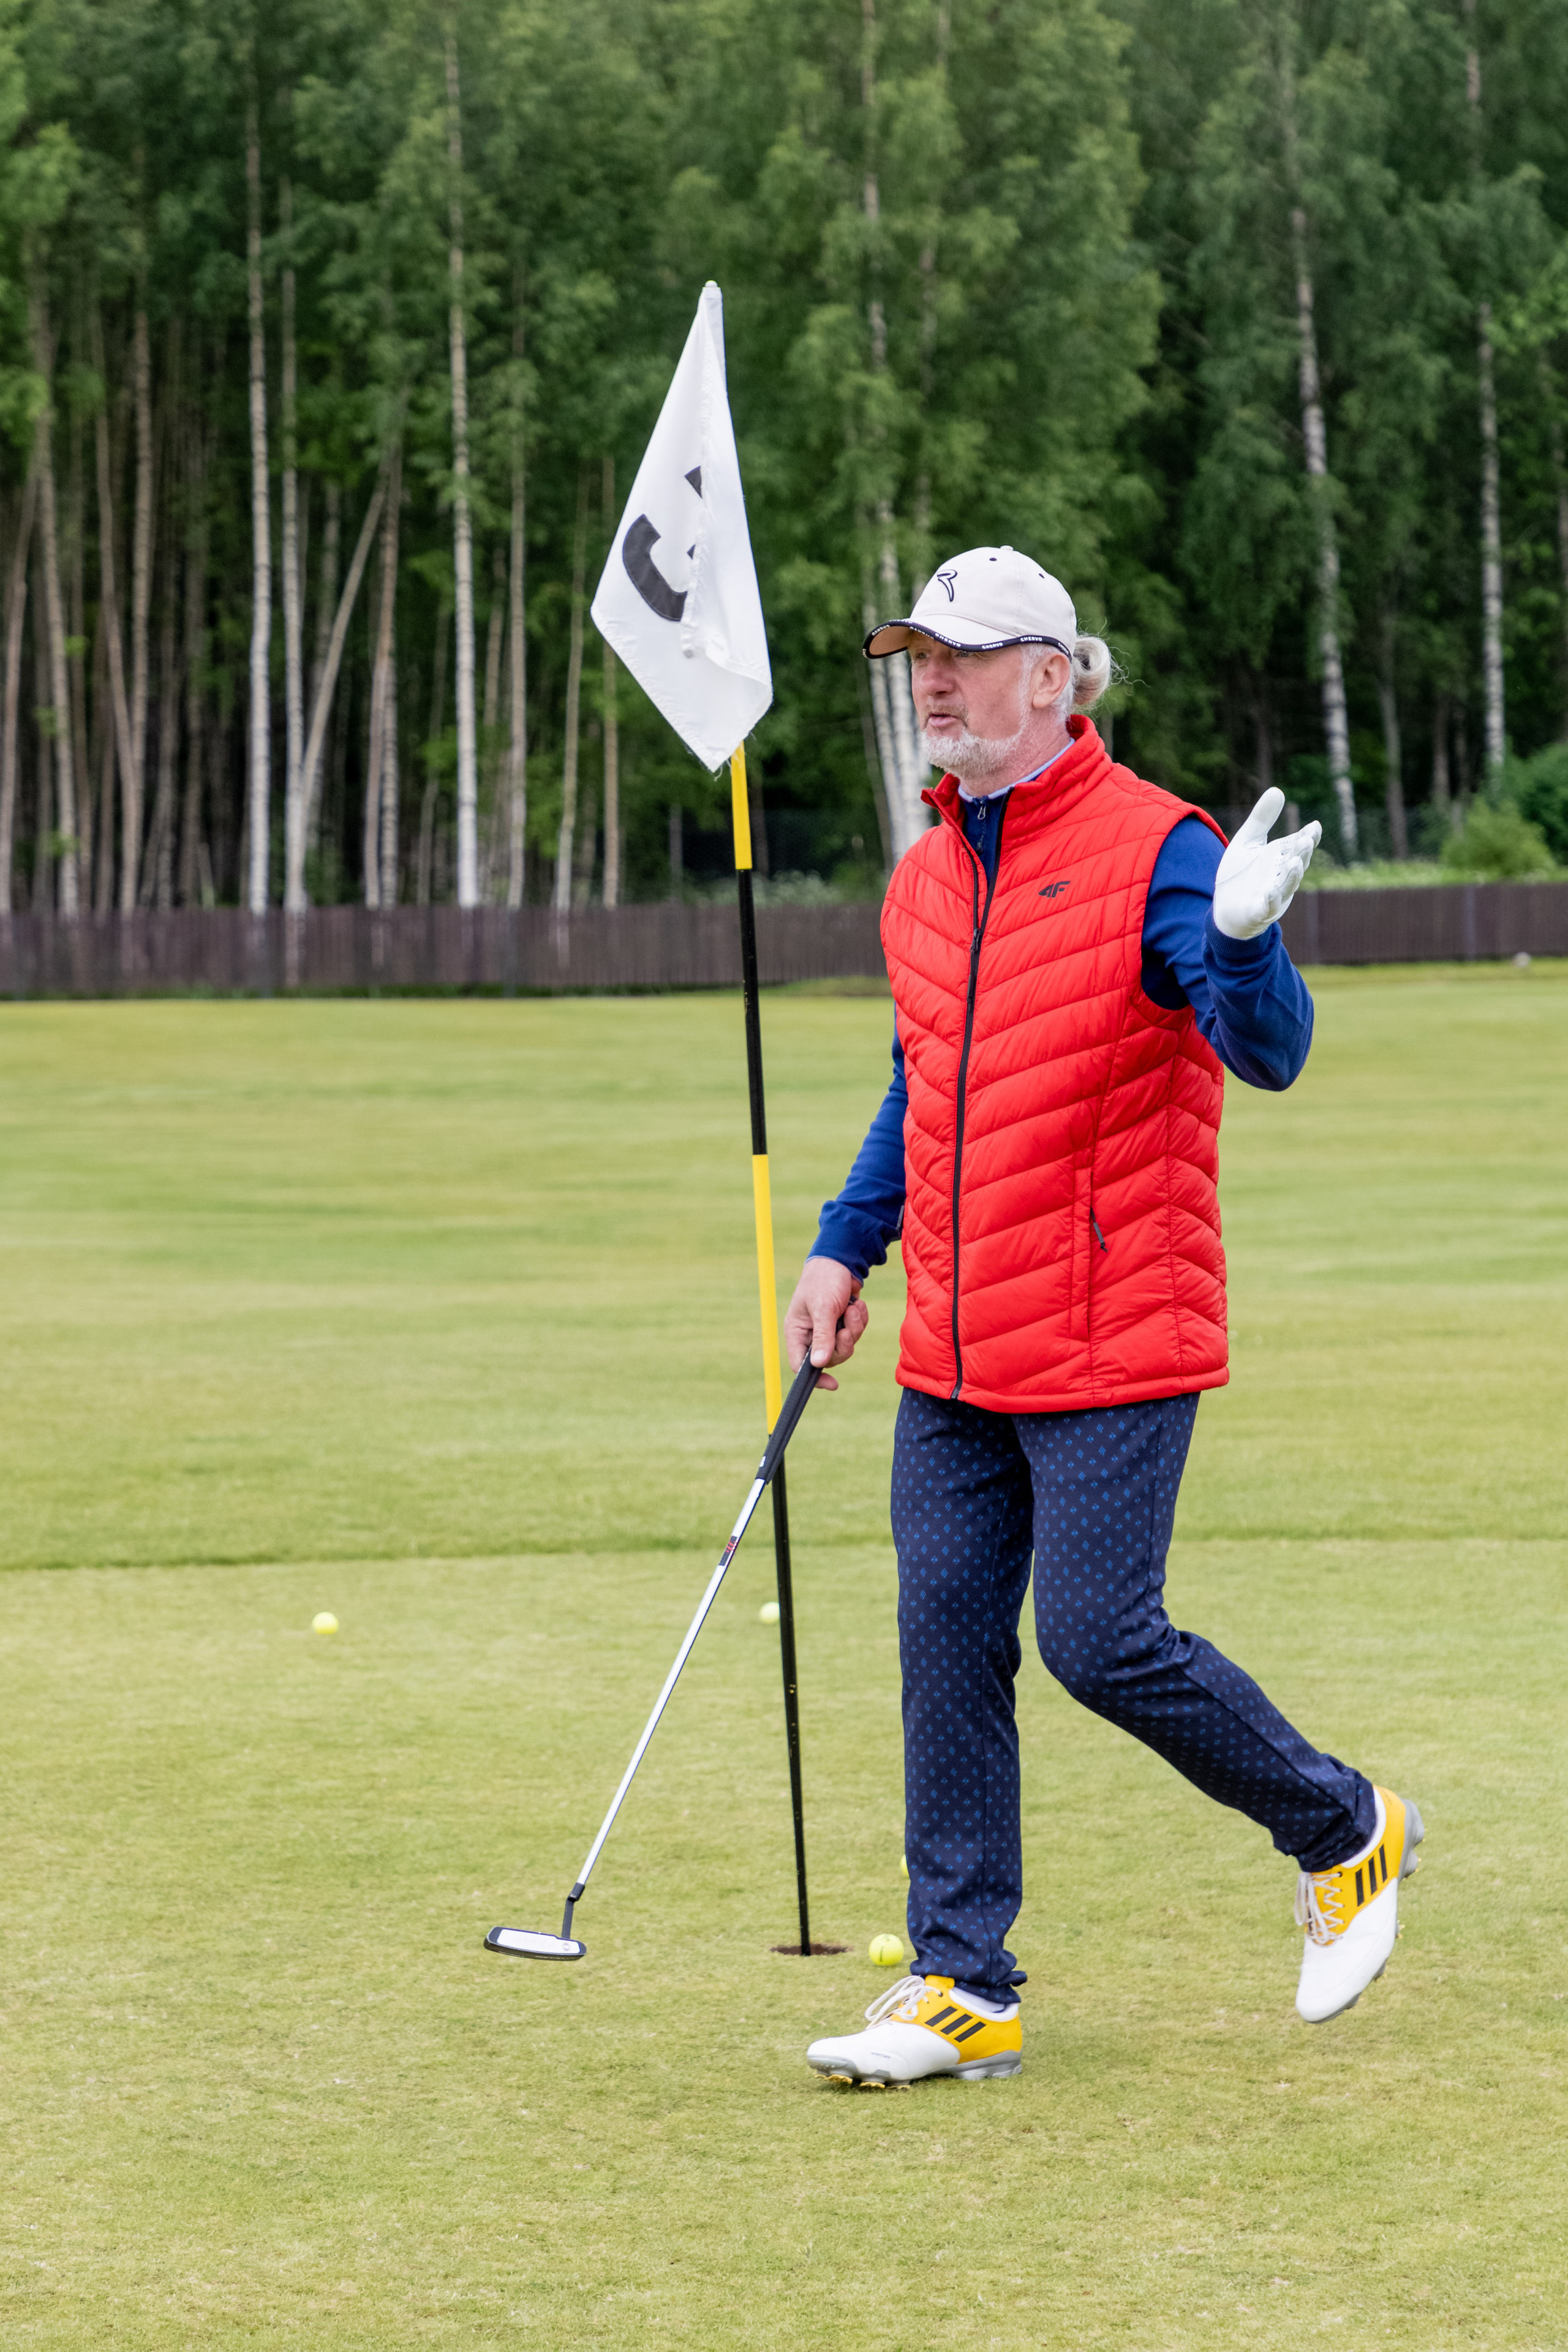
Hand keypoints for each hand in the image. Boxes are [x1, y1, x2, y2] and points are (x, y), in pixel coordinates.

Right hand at [784, 1256, 868, 1390]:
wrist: (841, 1260)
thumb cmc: (824, 1280)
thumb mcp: (823, 1307)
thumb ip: (822, 1336)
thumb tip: (819, 1364)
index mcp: (797, 1331)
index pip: (800, 1364)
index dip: (814, 1377)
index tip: (833, 1384)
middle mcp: (811, 1334)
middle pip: (829, 1358)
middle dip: (843, 1343)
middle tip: (847, 1327)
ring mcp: (828, 1329)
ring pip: (845, 1346)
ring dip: (854, 1327)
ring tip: (852, 1308)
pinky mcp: (842, 1323)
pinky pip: (855, 1333)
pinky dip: (859, 1320)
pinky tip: (856, 1304)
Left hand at [1212, 788, 1322, 939]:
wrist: (1224, 908)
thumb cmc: (1240, 874)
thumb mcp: (1247, 842)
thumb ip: (1261, 820)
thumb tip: (1277, 790)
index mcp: (1281, 858)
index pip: (1298, 845)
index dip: (1308, 837)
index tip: (1314, 827)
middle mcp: (1281, 876)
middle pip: (1296, 863)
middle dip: (1302, 853)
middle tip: (1307, 840)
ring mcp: (1273, 896)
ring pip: (1287, 885)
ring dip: (1292, 875)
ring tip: (1296, 862)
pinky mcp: (1258, 911)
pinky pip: (1267, 906)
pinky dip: (1270, 899)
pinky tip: (1270, 890)